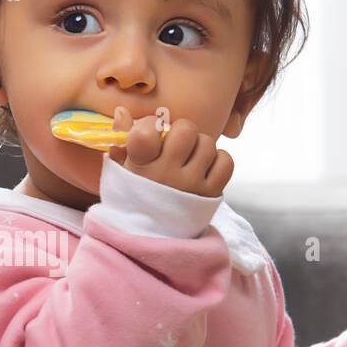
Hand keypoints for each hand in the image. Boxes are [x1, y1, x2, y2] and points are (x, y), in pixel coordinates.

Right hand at [106, 106, 233, 196]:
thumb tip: (122, 110)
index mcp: (141, 167)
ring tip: (190, 159)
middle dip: (181, 131)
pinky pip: (225, 162)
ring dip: (199, 147)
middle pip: (186, 130)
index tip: (151, 134)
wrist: (150, 236)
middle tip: (176, 143)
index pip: (147, 131)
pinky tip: (205, 167)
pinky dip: (218, 160)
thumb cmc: (134, 196)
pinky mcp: (211, 193)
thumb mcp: (120, 170)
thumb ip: (121, 139)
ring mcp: (191, 184)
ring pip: (207, 143)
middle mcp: (167, 174)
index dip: (150, 124)